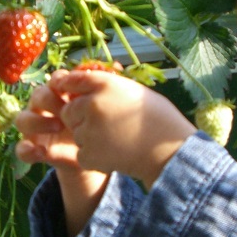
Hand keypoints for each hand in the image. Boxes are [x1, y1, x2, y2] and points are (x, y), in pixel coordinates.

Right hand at [15, 76, 108, 236]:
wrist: (93, 157)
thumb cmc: (96, 127)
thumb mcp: (99, 111)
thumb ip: (101, 91)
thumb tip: (117, 65)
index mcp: (61, 93)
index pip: (55, 80)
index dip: (60, 80)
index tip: (73, 87)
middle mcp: (44, 107)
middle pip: (37, 95)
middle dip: (49, 99)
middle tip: (66, 109)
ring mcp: (35, 128)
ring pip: (22, 119)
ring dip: (37, 122)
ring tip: (57, 127)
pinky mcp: (31, 147)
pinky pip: (20, 148)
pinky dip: (28, 150)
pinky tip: (43, 153)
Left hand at [48, 69, 195, 186]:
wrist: (169, 151)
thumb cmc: (158, 119)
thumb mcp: (134, 91)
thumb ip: (106, 87)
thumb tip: (81, 87)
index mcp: (106, 85)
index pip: (75, 79)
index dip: (69, 85)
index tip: (66, 89)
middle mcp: (93, 104)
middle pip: (68, 111)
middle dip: (79, 118)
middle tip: (105, 125)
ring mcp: (89, 131)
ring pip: (76, 134)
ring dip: (89, 138)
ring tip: (117, 140)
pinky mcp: (88, 154)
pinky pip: (81, 154)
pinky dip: (93, 157)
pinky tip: (115, 154)